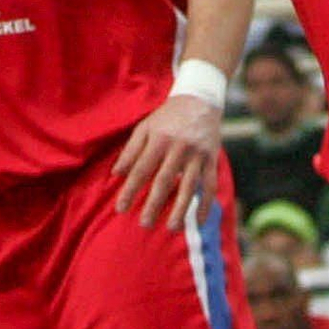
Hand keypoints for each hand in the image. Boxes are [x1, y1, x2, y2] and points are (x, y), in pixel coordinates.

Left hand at [113, 92, 220, 228]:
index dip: (130, 189)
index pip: (141, 168)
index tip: (121, 208)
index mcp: (158, 138)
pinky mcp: (211, 159)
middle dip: (154, 204)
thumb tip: (116, 174)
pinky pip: (210, 186)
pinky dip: (206, 205)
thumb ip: (131, 150)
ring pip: (189, 186)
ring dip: (180, 209)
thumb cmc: (167, 117)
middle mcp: (178, 147)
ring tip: (171, 227)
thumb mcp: (146, 126)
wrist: (199, 100)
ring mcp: (197, 154)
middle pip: (164, 180)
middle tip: (144, 224)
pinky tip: (199, 222)